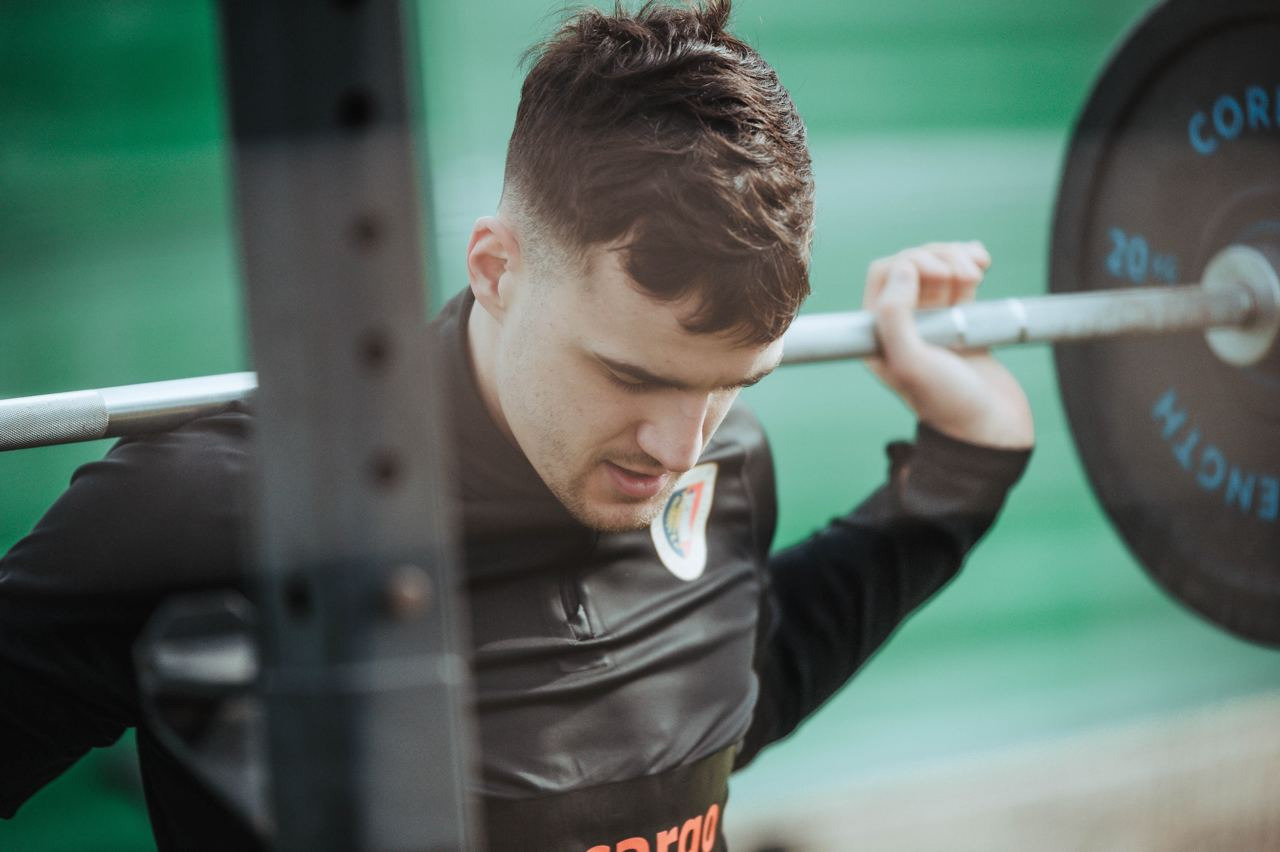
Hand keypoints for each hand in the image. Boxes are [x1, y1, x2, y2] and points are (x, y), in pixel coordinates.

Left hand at [862, 242, 1033, 448]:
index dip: (911, 262)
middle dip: (939, 259)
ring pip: (938, 270)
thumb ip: (894, 315)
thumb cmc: (948, 403)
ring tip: (977, 270)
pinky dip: (971, 265)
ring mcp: (932, 323)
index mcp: (878, 335)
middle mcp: (901, 326)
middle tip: (965, 275)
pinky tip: (983, 260)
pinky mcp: (961, 323)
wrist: (992, 428)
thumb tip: (904, 267)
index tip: (940, 274)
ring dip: (957, 259)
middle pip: (912, 266)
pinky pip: (961, 282)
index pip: (884, 274)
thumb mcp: (910, 363)